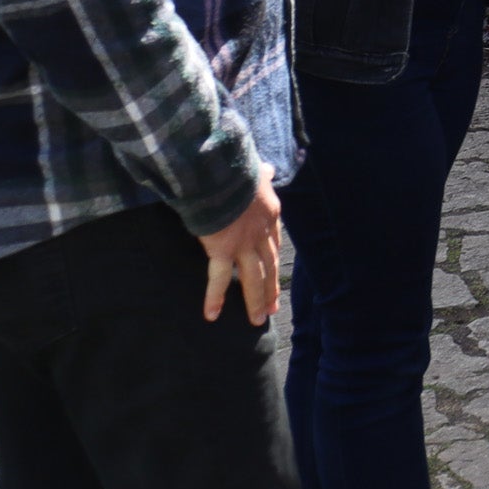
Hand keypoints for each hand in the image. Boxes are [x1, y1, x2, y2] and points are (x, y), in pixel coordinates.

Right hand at [196, 165, 281, 325]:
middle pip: (269, 266)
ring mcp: (244, 244)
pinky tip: (212, 315)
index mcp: (269, 214)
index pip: (274, 243)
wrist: (224, 172)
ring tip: (256, 320)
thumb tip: (266, 169)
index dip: (274, 261)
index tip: (276, 275)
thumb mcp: (255, 171)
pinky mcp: (223, 250)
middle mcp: (261, 233)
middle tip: (272, 308)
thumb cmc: (235, 169)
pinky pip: (220, 279)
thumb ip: (261, 176)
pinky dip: (214, 297)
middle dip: (271, 288)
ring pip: (253, 279)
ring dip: (255, 301)